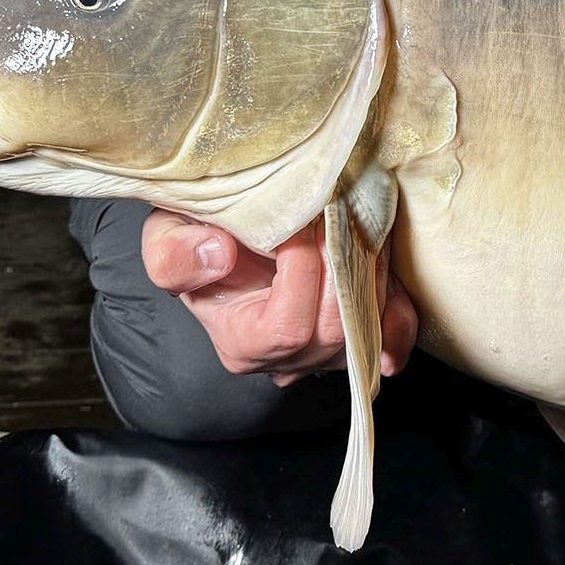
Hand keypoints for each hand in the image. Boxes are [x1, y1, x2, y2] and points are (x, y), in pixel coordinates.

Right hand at [141, 208, 419, 385]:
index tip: (299, 220)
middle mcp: (290, 360)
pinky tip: (384, 260)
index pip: (288, 325)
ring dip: (371, 261)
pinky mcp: (362, 332)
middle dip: (343, 259)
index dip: (302, 271)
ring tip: (355, 211)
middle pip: (337, 326)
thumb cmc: (197, 237)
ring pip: (370, 319)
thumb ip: (175, 255)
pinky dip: (399, 297)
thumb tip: (218, 256)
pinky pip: (396, 329)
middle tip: (337, 204)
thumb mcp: (165, 238)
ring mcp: (331, 351)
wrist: (227, 234)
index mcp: (243, 344)